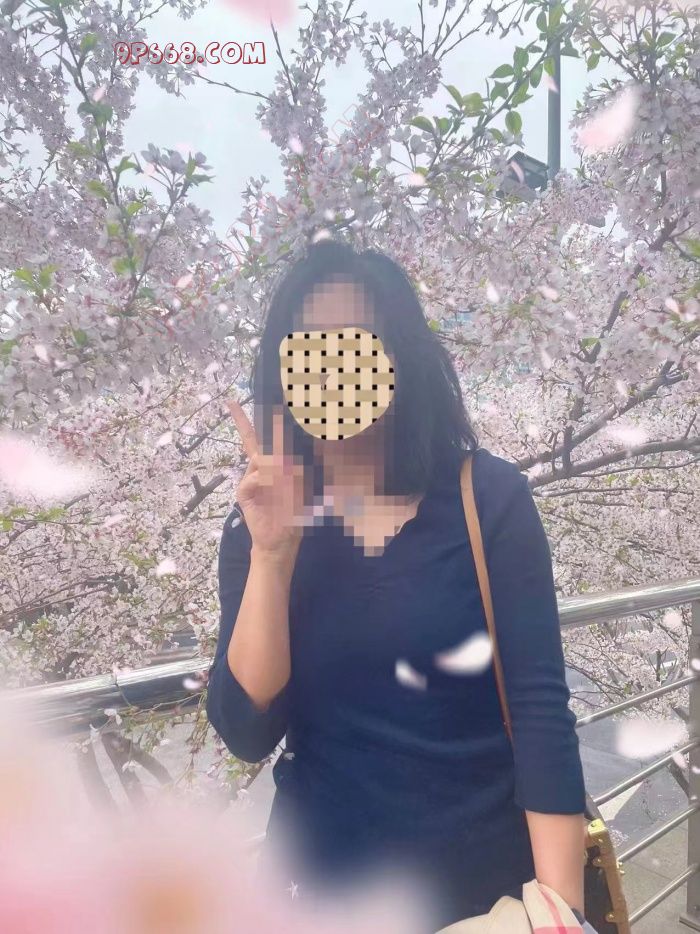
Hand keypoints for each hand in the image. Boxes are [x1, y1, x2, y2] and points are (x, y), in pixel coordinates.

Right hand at [227, 399, 306, 556]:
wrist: (281, 539)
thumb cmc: (294, 513)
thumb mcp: (301, 487)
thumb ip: (296, 470)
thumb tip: (290, 455)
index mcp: (273, 466)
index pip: (266, 438)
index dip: (260, 421)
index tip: (246, 403)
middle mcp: (259, 469)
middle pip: (253, 441)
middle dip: (244, 423)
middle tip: (237, 407)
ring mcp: (250, 479)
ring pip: (259, 459)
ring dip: (274, 466)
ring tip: (287, 478)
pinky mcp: (244, 492)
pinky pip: (253, 478)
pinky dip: (264, 481)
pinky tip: (271, 488)